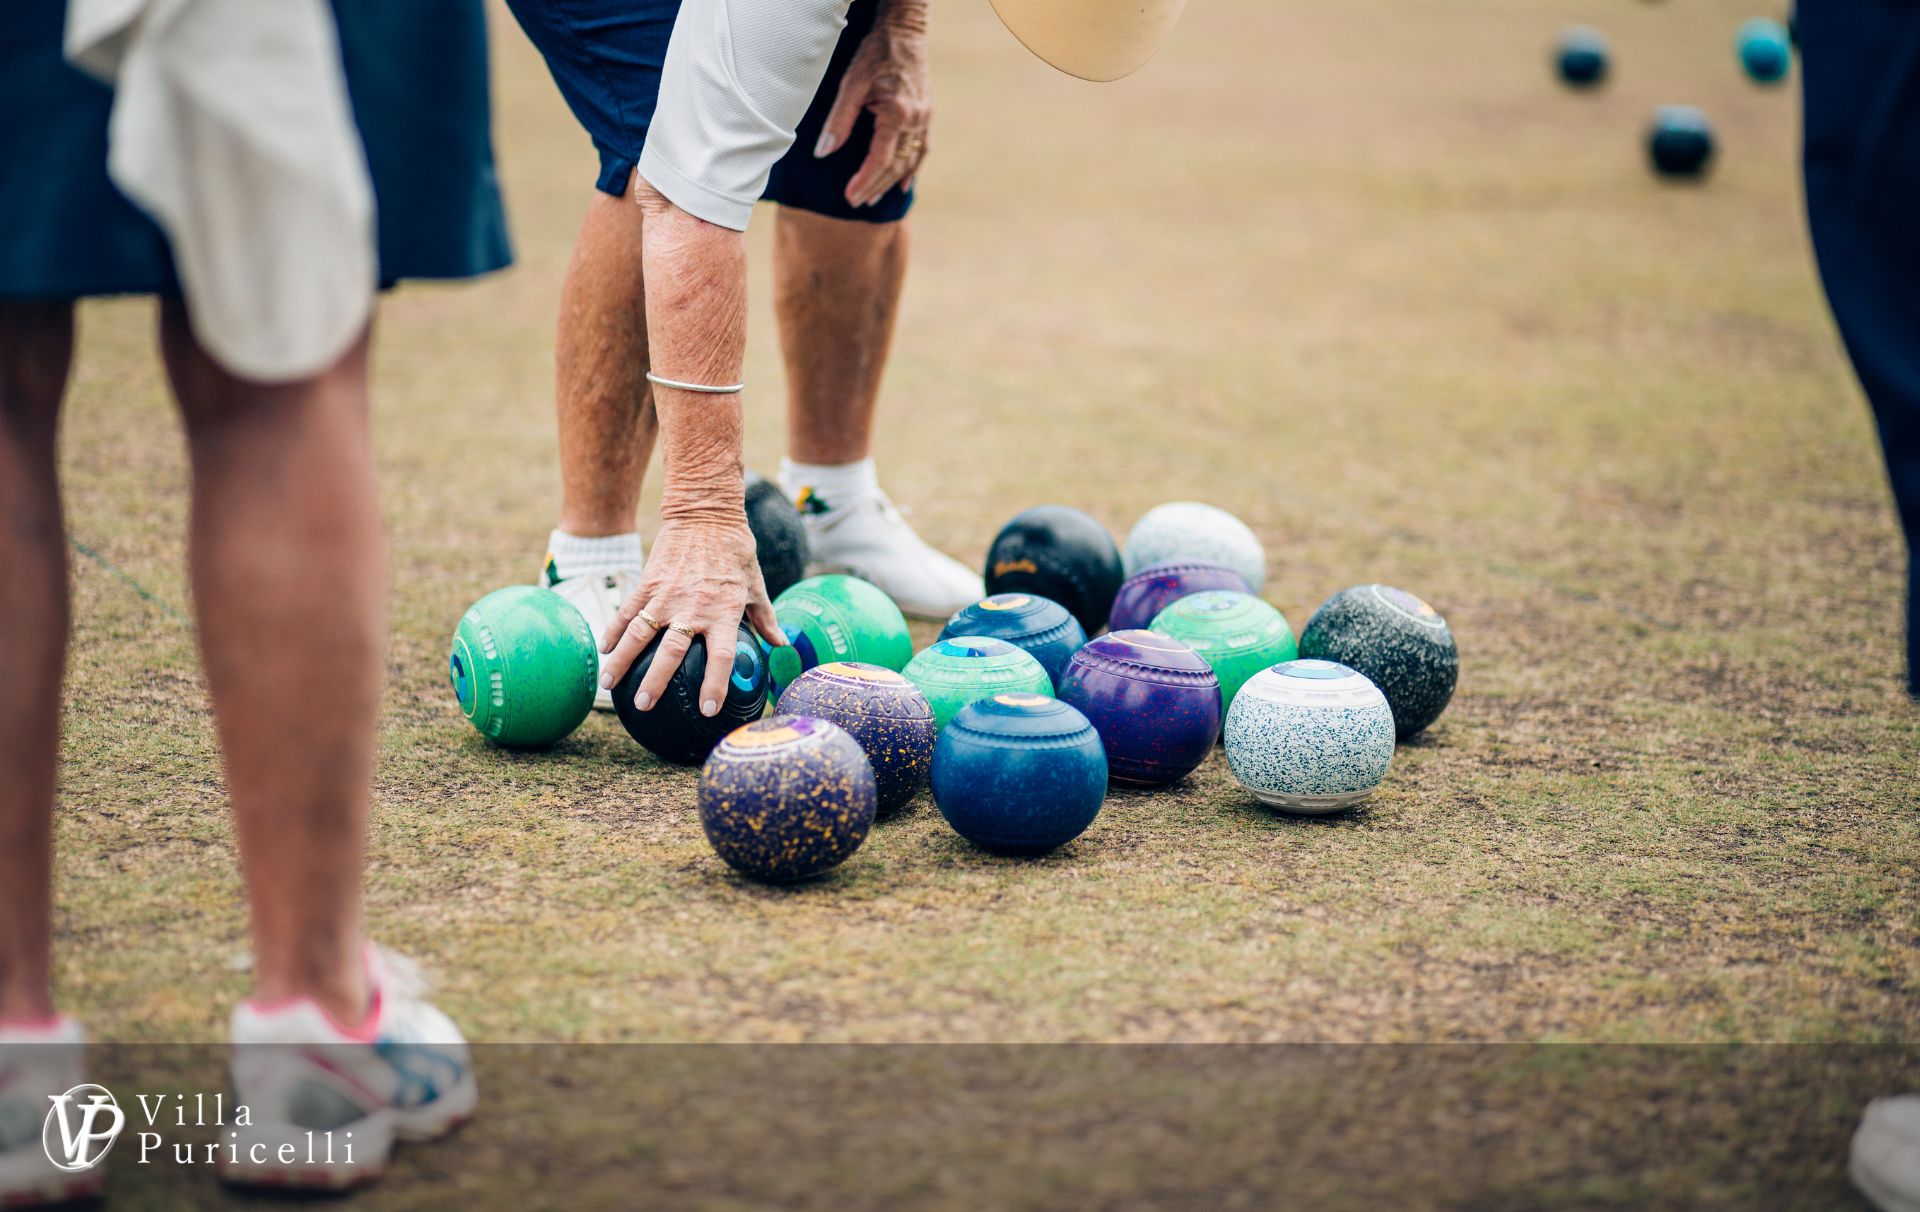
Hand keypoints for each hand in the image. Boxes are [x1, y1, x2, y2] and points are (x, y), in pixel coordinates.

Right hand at [599, 517, 783, 715]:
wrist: (706, 515)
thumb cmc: (736, 553)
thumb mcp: (756, 586)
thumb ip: (766, 619)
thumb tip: (781, 644)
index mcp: (723, 612)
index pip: (721, 657)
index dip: (715, 685)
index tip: (707, 709)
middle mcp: (693, 608)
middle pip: (671, 652)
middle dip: (656, 682)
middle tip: (645, 704)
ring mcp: (666, 596)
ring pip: (639, 635)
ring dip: (623, 662)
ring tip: (610, 686)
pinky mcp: (648, 583)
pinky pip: (627, 611)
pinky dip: (613, 631)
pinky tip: (604, 651)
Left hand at [814, 4, 931, 207]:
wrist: (904, 31)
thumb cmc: (876, 52)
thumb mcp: (851, 83)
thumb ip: (839, 120)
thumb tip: (823, 152)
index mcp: (897, 113)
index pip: (880, 159)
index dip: (864, 180)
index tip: (849, 196)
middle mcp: (915, 119)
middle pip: (896, 165)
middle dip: (875, 186)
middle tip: (856, 202)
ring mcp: (924, 118)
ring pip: (910, 161)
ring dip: (890, 182)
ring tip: (874, 198)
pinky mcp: (926, 114)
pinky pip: (922, 149)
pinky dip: (912, 169)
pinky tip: (903, 184)